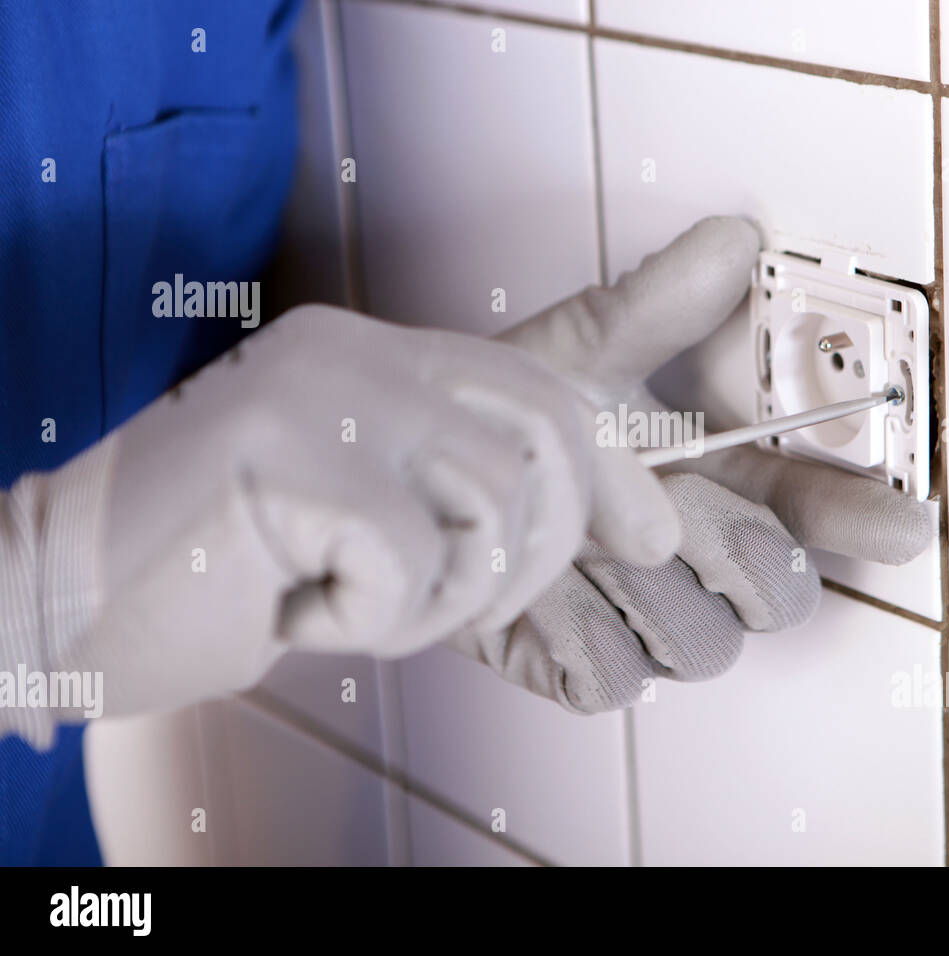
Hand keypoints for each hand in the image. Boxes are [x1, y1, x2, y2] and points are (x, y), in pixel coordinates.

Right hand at [0, 305, 678, 743]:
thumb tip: (635, 523)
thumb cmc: (231, 575)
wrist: (63, 607)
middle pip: (545, 437)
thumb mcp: (377, 526)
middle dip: (535, 549)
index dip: (614, 462)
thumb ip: (478, 500)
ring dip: (439, 596)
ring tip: (351, 599)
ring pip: (491, 501)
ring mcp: (314, 389)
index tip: (654, 531)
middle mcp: (353, 350)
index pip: (543, 381)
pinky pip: (409, 556)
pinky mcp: (281, 451)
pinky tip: (298, 607)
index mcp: (377, 357)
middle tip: (454, 600)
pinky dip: (372, 617)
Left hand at [451, 217, 931, 712]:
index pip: (810, 509)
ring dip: (634, 584)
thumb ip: (654, 306)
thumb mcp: (573, 352)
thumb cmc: (508, 416)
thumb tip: (733, 242)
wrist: (417, 476)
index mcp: (711, 480)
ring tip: (577, 532)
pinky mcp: (579, 669)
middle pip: (776, 597)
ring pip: (698, 644)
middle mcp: (689, 559)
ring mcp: (639, 620)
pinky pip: (611, 676)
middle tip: (675, 504)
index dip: (860, 517)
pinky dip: (567, 625)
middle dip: (732, 550)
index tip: (902, 520)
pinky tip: (535, 582)